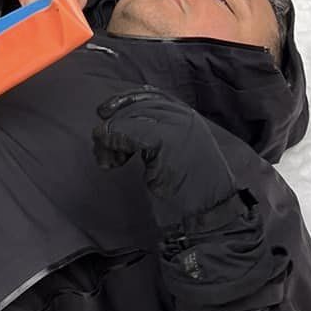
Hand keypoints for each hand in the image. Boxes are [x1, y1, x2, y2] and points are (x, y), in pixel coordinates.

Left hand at [92, 88, 237, 232]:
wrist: (209, 214)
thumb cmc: (190, 191)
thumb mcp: (170, 156)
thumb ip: (152, 135)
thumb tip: (117, 125)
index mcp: (187, 117)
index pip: (150, 95)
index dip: (123, 101)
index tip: (104, 113)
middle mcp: (184, 116)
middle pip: (137, 105)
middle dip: (114, 122)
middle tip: (100, 146)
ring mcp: (178, 126)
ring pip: (131, 117)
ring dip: (111, 136)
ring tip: (108, 160)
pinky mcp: (168, 141)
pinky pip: (130, 132)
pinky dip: (114, 142)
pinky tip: (111, 161)